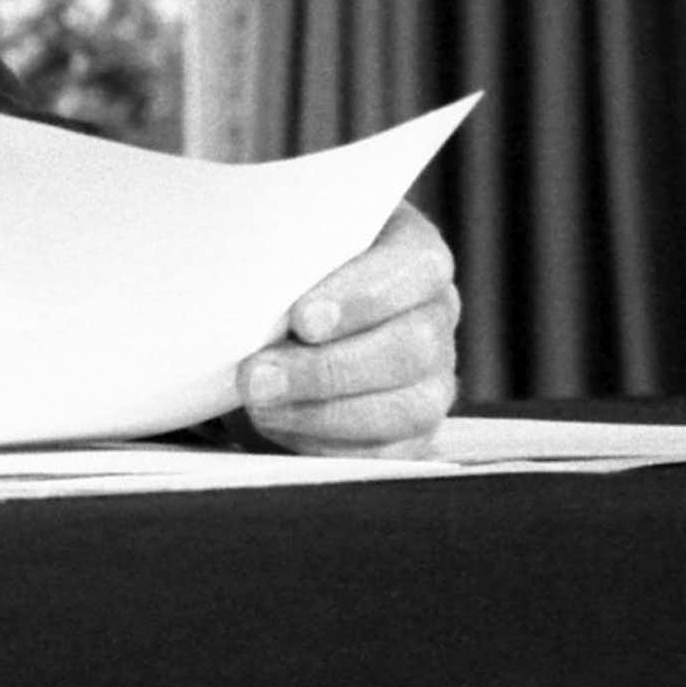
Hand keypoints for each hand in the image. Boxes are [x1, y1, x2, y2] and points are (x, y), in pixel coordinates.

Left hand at [236, 200, 458, 456]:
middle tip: (256, 377)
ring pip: (408, 409)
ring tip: (260, 405)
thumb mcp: (290, 232)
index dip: (363, 296)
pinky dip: (333, 446)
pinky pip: (392, 454)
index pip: (415, 268)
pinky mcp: (417, 428)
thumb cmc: (291, 256)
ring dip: (324, 413)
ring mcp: (434, 375)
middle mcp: (436, 313)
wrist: (285, 302)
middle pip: (411, 348)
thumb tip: (249, 266)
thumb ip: (285, 242)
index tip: (300, 320)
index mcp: (415, 252)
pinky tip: (282, 427)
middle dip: (327, 369)